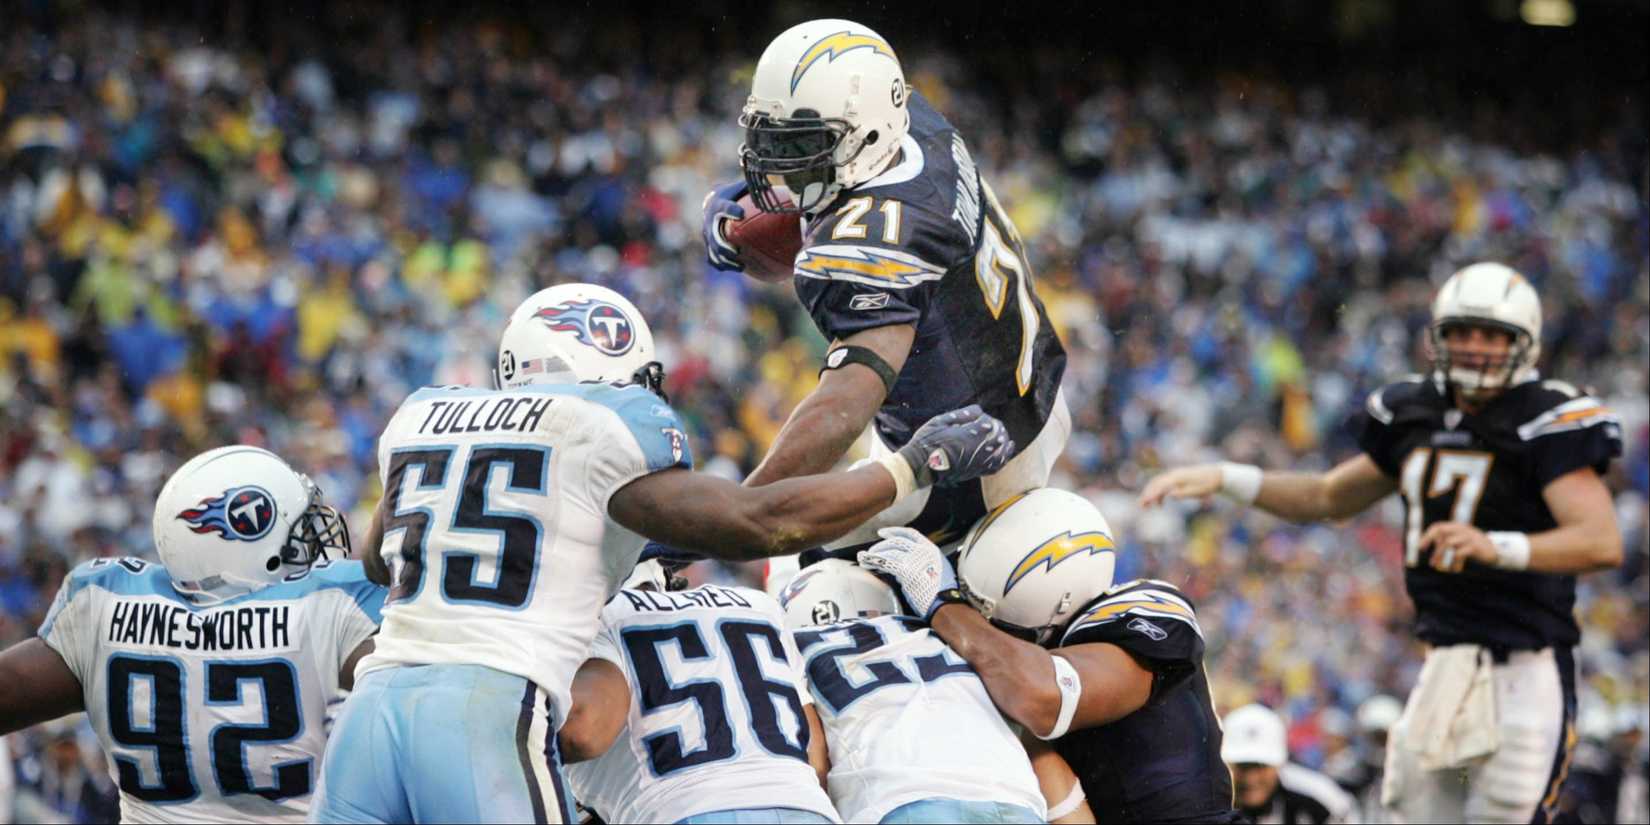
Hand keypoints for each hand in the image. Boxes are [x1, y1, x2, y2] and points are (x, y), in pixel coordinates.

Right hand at [701, 180, 747, 270]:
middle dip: (724, 245)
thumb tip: (778, 187)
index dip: (730, 210)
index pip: (723, 207)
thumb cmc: (734, 196)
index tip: (741, 214)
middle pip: (714, 236)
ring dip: (726, 260)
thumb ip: (756, 189)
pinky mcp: (710, 246)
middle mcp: (710, 221)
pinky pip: (714, 259)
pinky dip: (724, 265)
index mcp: (718, 204)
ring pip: (714, 251)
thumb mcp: (743, 189)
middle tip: (738, 251)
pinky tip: (739, 269)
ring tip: (741, 266)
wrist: (712, 203)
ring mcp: (708, 235)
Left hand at [858, 527, 963, 618]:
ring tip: (863, 558)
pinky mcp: (906, 570)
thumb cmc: (940, 595)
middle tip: (870, 550)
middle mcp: (923, 551)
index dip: (895, 531)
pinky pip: (885, 563)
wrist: (946, 606)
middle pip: (896, 541)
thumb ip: (920, 564)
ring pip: (889, 551)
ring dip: (874, 554)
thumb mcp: (936, 572)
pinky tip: (866, 564)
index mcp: (931, 550)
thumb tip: (903, 566)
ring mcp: (915, 559)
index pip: (911, 534)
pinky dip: (873, 562)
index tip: (883, 533)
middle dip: (880, 545)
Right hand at [897, 405, 1013, 487]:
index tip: (982, 418)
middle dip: (999, 430)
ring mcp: (975, 463)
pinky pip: (994, 467)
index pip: (987, 424)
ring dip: (1004, 444)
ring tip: (1006, 438)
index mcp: (966, 435)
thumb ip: (960, 415)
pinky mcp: (974, 473)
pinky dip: (1003, 459)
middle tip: (997, 425)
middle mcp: (974, 450)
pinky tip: (1006, 453)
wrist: (920, 466)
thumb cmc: (927, 441)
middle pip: (997, 438)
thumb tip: (978, 410)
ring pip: (999, 453)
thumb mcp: (939, 421)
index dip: (987, 420)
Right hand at [1136, 464, 1222, 507]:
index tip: (1144, 504)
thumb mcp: (1197, 491)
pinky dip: (1159, 494)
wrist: (1217, 475)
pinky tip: (1160, 504)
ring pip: (1158, 484)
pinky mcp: (1178, 478)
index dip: (1151, 495)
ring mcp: (1175, 476)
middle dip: (1147, 494)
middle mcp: (1174, 475)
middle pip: (1155, 483)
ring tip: (1145, 506)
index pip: (1160, 486)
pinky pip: (1164, 485)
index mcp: (1178, 478)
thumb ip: (1183, 493)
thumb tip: (1170, 495)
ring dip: (1151, 494)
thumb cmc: (1208, 484)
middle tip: (1140, 506)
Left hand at [1420, 522, 1497, 572]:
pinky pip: (1459, 553)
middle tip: (1431, 563)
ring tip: (1439, 568)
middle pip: (1441, 531)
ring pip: (1448, 543)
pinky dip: (1455, 563)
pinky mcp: (1475, 546)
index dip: (1427, 536)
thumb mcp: (1459, 541)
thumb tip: (1428, 545)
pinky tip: (1455, 570)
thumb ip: (1446, 541)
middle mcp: (1461, 529)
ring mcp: (1468, 536)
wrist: (1495, 550)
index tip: (1421, 548)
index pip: (1437, 526)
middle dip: (1432, 544)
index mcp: (1456, 527)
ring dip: (1441, 556)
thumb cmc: (1472, 547)